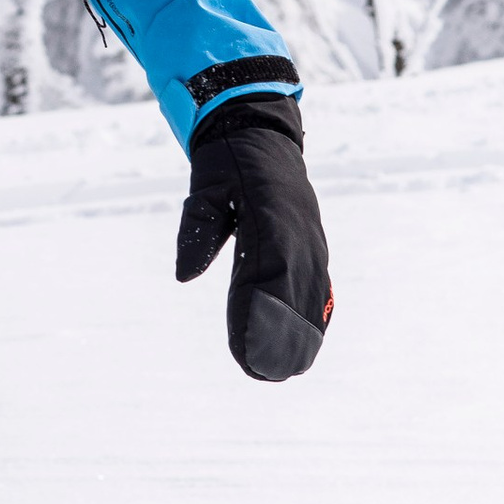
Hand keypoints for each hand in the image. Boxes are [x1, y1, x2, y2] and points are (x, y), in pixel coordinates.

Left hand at [175, 94, 331, 379]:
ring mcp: (312, 239)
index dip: (256, 318)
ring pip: (311, 296)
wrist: (262, 130)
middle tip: (260, 373)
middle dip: (279, 337)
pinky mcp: (314, 244)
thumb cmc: (228, 161)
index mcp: (272, 218)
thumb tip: (184, 275)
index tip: (243, 351)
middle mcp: (299, 233)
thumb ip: (198, 227)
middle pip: (294, 296)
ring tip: (283, 371)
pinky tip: (307, 346)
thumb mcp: (207, 185)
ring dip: (300, 335)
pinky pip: (319, 286)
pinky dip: (314, 316)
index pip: (265, 278)